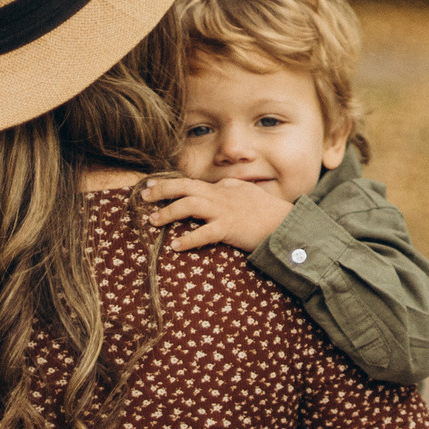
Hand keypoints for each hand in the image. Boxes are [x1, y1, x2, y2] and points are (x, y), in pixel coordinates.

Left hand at [141, 175, 293, 251]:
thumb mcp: (247, 192)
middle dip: (161, 190)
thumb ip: (230, 188)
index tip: (151, 185)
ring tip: (153, 221)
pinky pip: (204, 233)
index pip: (190, 182)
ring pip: (189, 206)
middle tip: (143, 196)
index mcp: (222, 188)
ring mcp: (223, 211)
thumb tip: (220, 183)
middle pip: (184, 187)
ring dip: (168, 213)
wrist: (285, 222)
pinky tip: (176, 246)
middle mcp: (219, 196)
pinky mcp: (229, 228)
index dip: (168, 184)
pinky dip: (188, 239)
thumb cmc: (267, 210)